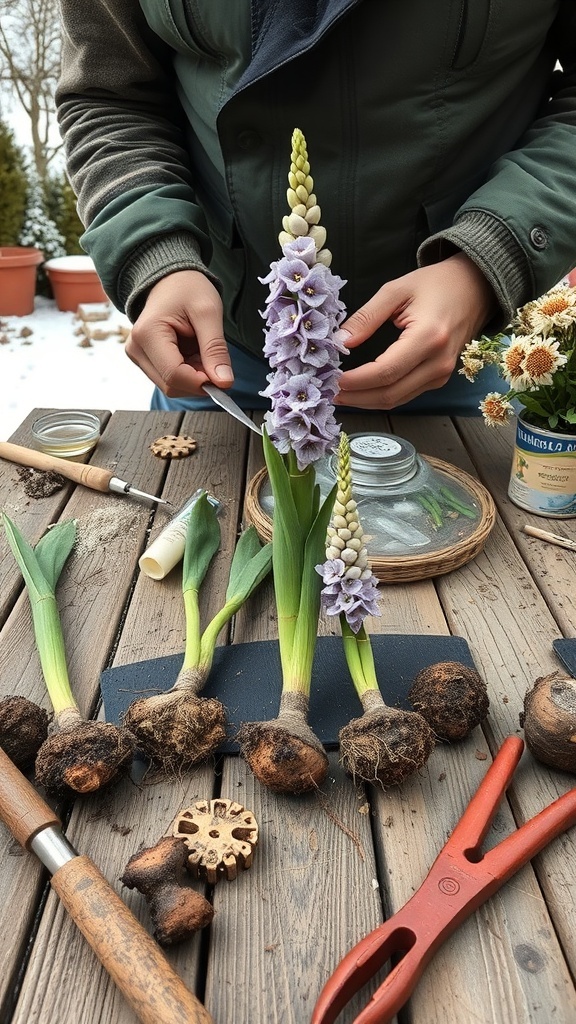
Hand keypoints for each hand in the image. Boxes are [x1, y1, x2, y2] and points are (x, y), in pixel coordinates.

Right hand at [125, 271, 233, 396]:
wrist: (171, 278)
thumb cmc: (188, 288)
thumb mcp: (208, 313)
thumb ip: (215, 349)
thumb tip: (224, 383)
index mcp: (147, 334)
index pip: (175, 375)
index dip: (202, 382)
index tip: (224, 377)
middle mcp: (136, 348)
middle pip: (172, 385)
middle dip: (199, 380)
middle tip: (215, 359)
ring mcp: (138, 356)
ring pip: (171, 386)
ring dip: (194, 377)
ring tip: (202, 351)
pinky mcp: (145, 360)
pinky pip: (170, 379)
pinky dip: (189, 373)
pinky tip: (194, 354)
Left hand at [335, 253, 496, 408]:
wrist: (475, 288)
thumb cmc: (436, 284)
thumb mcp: (396, 290)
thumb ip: (366, 317)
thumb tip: (340, 341)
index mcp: (428, 338)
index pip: (386, 372)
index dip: (357, 381)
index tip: (334, 379)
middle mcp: (438, 363)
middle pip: (391, 393)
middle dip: (358, 397)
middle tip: (332, 392)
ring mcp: (442, 375)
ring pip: (398, 399)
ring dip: (367, 401)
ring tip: (342, 394)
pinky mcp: (440, 379)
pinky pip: (406, 395)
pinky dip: (382, 396)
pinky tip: (363, 390)